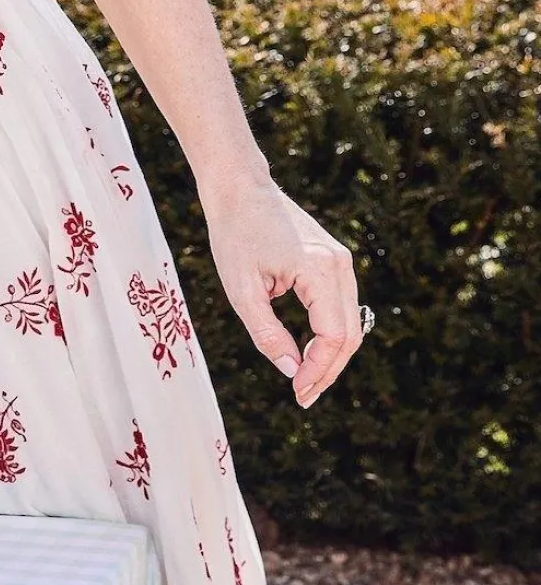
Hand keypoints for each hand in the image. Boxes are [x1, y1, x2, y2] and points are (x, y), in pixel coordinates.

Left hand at [204, 176, 364, 407]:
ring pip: (350, 323)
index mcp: (321, 270)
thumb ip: (266, 332)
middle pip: (350, 334)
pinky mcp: (334, 261)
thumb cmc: (234, 234)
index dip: (319, 369)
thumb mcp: (240, 288)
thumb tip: (290, 370)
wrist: (240, 189)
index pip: (334, 335)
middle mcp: (341, 266)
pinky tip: (307, 353)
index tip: (298, 392)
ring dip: (330, 355)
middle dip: (328, 369)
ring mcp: (341, 262)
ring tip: (305, 381)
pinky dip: (328, 334)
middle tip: (303, 396)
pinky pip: (340, 307)